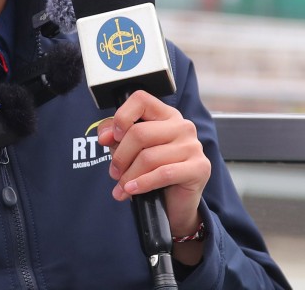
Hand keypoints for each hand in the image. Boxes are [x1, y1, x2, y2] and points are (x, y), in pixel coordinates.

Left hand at [97, 90, 210, 243]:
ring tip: (122, 186)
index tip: (113, 137)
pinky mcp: (199, 168)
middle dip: (120, 156)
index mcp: (166, 115)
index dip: (122, 117)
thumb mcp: (129, 149)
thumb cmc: (153, 172)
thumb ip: (114, 135)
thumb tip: (104, 135)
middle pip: (140, 133)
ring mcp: (193, 146)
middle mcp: (182, 126)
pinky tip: (132, 190)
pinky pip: (163, 173)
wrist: (176, 204)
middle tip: (114, 173)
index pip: (141, 100)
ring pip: (149, 157)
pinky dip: (143, 183)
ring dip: (129, 176)